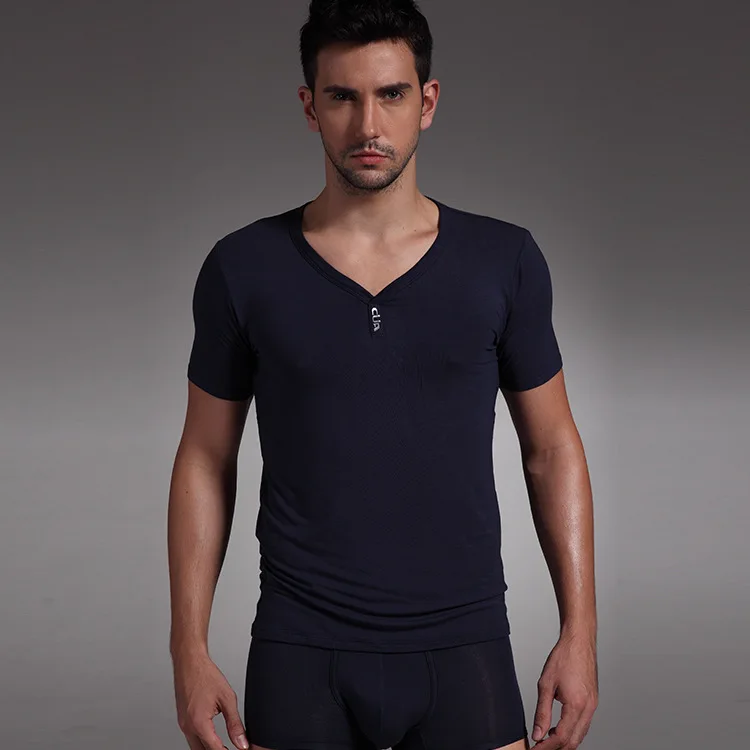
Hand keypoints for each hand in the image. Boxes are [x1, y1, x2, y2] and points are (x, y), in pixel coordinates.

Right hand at [172, 649, 249, 749]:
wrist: (189, 663)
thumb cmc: (205, 675)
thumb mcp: (227, 698)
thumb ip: (235, 723)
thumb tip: (241, 742)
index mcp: (199, 723)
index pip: (214, 749)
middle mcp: (188, 726)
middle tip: (230, 748)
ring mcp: (183, 724)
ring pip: (195, 746)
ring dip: (208, 747)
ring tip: (223, 745)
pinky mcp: (181, 720)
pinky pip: (191, 737)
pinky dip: (201, 740)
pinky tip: (211, 736)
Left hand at [530, 631, 597, 748]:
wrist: (578, 642)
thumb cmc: (564, 657)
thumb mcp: (545, 684)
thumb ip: (542, 712)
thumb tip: (538, 733)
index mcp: (576, 705)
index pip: (562, 737)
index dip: (547, 747)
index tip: (535, 748)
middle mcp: (588, 708)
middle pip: (574, 741)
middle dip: (557, 748)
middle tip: (540, 747)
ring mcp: (593, 705)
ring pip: (580, 735)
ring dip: (564, 741)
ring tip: (546, 738)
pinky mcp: (593, 701)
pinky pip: (583, 724)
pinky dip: (571, 731)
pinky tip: (558, 727)